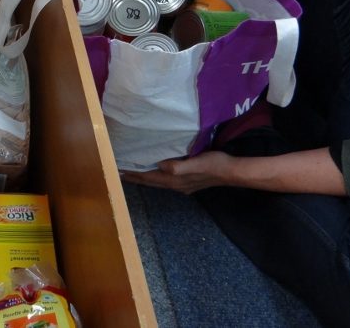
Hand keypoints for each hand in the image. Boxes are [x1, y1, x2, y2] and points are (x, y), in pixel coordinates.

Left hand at [121, 150, 235, 193]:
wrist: (231, 172)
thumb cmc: (214, 164)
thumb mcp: (197, 163)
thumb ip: (179, 166)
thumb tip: (161, 166)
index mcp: (175, 180)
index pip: (149, 178)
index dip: (134, 175)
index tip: (118, 171)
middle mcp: (175, 185)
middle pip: (150, 182)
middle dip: (135, 177)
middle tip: (119, 173)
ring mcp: (182, 185)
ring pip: (157, 182)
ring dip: (144, 178)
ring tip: (133, 173)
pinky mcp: (188, 182)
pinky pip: (165, 181)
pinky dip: (156, 177)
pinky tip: (156, 172)